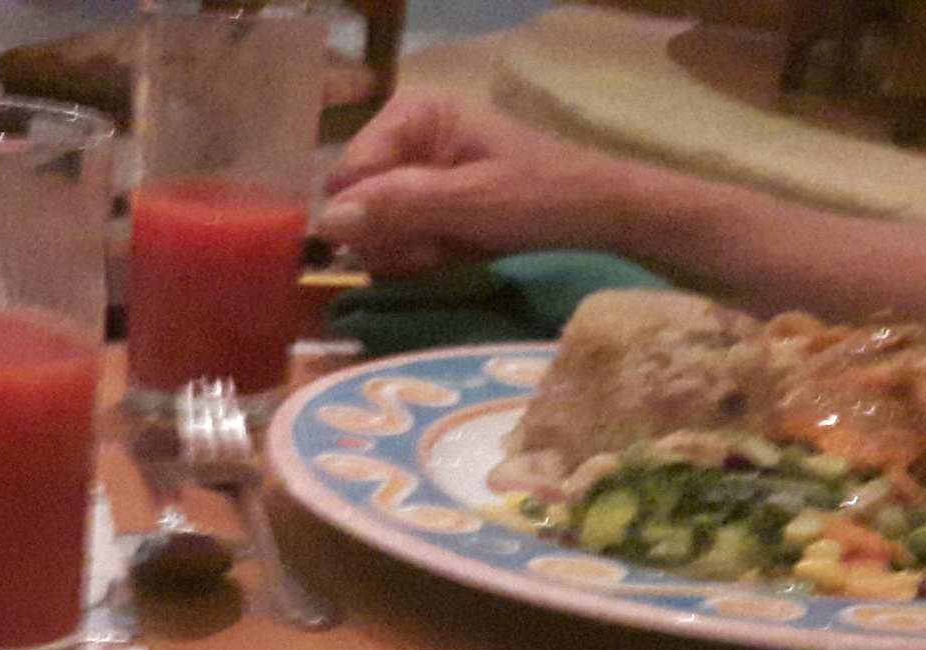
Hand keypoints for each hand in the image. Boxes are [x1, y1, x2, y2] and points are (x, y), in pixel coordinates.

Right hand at [318, 94, 630, 275]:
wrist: (597, 216)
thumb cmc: (541, 197)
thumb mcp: (470, 202)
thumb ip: (399, 207)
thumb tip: (328, 221)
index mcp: (411, 114)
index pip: (346, 176)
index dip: (366, 217)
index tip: (409, 238)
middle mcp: (403, 139)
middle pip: (355, 206)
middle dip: (392, 238)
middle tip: (438, 247)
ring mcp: (414, 174)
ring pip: (371, 232)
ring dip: (407, 253)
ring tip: (452, 251)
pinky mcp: (427, 206)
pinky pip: (395, 242)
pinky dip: (421, 257)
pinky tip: (454, 256)